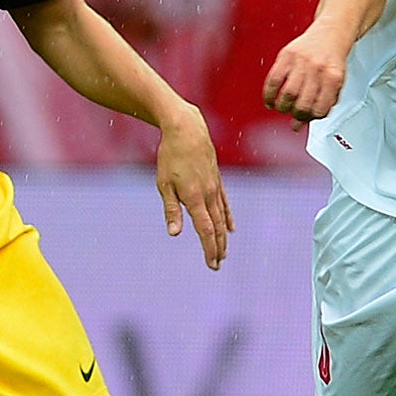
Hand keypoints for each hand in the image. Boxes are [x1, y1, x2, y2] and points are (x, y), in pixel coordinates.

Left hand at [156, 105, 232, 269]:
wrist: (187, 130)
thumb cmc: (170, 157)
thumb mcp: (164, 184)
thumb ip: (171, 210)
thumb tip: (175, 234)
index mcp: (194, 198)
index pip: (205, 230)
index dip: (209, 249)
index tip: (212, 264)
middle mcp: (208, 195)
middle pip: (216, 228)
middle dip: (217, 248)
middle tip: (216, 265)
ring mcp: (215, 187)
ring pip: (222, 218)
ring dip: (223, 237)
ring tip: (223, 253)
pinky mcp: (217, 180)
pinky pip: (225, 204)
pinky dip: (228, 218)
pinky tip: (231, 229)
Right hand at [262, 24, 349, 124]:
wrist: (331, 32)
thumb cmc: (333, 59)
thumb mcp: (337, 81)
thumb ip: (325, 102)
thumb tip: (304, 122)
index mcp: (333, 78)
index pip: (319, 109)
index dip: (309, 119)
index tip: (302, 122)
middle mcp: (318, 69)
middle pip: (303, 103)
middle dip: (295, 115)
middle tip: (292, 118)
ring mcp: (301, 61)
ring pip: (288, 93)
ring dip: (282, 107)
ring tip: (282, 108)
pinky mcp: (287, 55)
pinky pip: (274, 79)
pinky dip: (269, 94)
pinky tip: (270, 100)